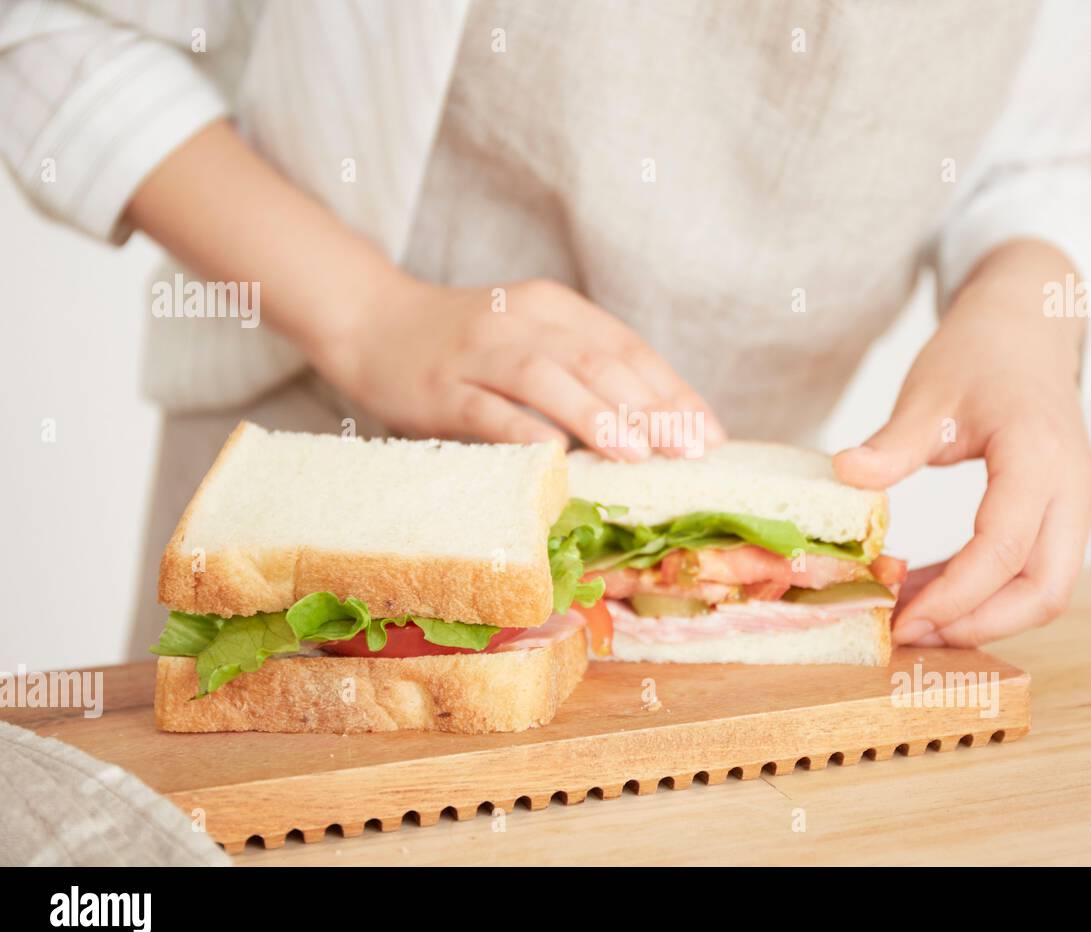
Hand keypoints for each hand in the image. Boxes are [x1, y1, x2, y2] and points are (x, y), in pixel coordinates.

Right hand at [310, 273, 725, 458]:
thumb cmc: (468, 346)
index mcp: (556, 308)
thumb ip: (582, 371)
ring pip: (546, 379)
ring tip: (637, 453)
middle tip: (689, 451)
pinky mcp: (441, 385)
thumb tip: (656, 432)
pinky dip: (524, 431)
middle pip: (597, 360)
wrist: (372, 321)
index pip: (628, 348)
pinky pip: (487, 409)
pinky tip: (556, 455)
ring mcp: (479, 351)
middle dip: (650, 408)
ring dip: (596, 415)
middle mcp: (523, 321)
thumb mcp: (532, 342)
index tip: (710, 436)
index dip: (673, 392)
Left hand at [833, 242, 1090, 645]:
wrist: (1028, 327)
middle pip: (1045, 591)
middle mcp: (1074, 489)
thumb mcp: (928, 391)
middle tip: (908, 635)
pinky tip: (930, 590)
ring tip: (911, 616)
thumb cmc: (980, 354)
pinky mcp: (1066, 514)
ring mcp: (1077, 505)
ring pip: (1047, 590)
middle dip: (977, 625)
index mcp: (1039, 456)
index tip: (900, 620)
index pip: (1004, 550)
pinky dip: (987, 593)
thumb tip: (844, 474)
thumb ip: (892, 443)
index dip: (953, 596)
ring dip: (982, 616)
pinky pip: (1036, 572)